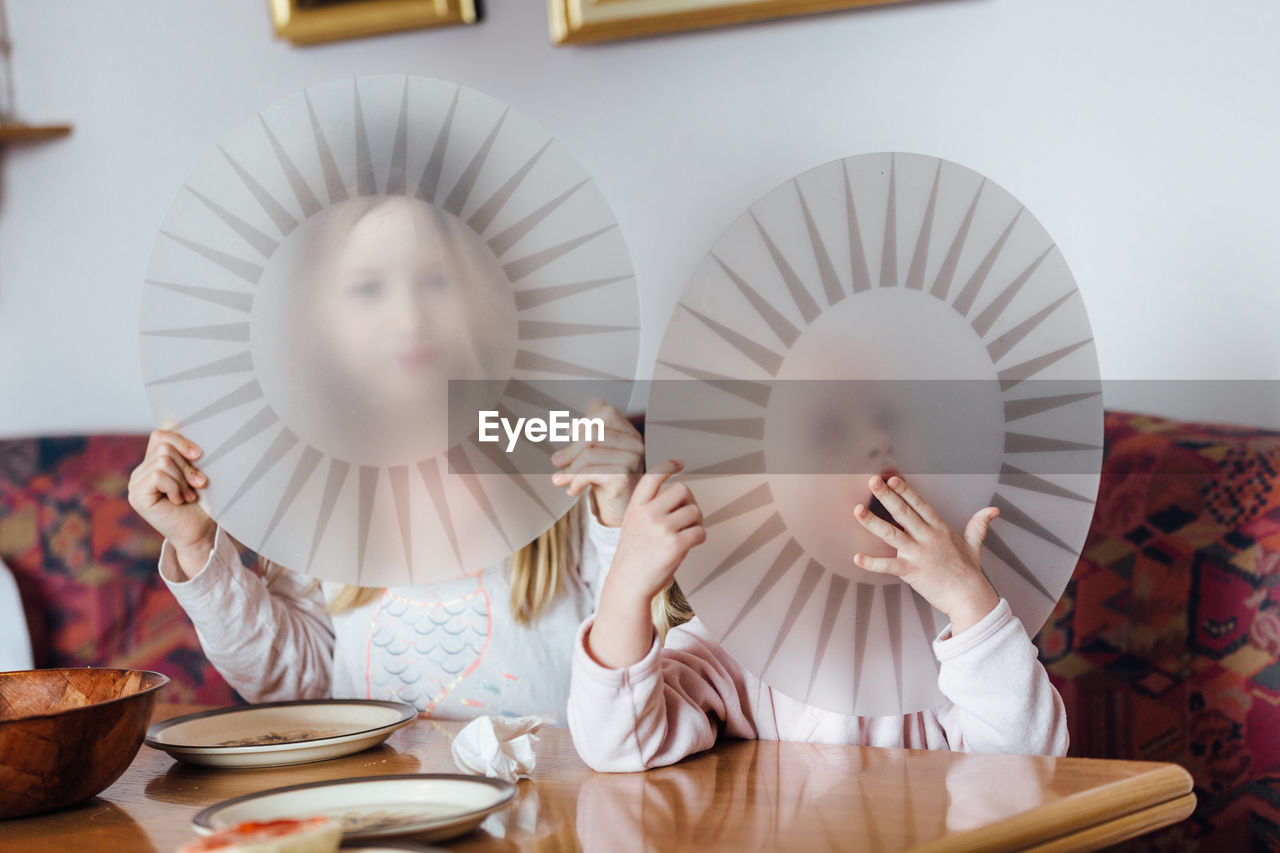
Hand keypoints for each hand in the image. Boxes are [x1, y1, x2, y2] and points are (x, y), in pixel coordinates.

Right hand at [127, 429, 215, 578]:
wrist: (202, 532)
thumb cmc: (205, 502)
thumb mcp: (199, 471)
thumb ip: (189, 451)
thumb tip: (178, 419)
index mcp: (154, 462)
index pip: (161, 434)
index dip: (181, 438)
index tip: (199, 454)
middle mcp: (141, 471)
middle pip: (164, 445)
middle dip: (187, 464)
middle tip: (199, 484)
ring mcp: (135, 483)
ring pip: (163, 460)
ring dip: (183, 479)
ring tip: (190, 495)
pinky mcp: (136, 496)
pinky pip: (158, 475)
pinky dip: (175, 487)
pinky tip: (179, 501)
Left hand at [550, 399, 643, 526]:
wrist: (619, 513)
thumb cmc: (609, 485)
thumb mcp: (598, 456)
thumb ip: (591, 437)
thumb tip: (576, 420)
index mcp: (630, 435)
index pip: (607, 413)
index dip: (585, 422)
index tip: (570, 434)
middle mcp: (635, 444)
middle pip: (594, 432)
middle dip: (571, 449)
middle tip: (557, 461)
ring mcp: (632, 460)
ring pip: (589, 453)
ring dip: (570, 470)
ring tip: (562, 479)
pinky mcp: (624, 477)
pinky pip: (590, 472)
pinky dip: (575, 481)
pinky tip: (573, 490)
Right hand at [588, 459, 705, 667]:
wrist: (628, 586)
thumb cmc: (635, 557)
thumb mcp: (634, 526)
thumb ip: (651, 509)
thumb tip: (683, 495)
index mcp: (636, 507)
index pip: (653, 477)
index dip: (668, 465)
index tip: (680, 462)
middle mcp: (648, 514)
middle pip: (683, 490)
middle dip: (690, 502)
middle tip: (688, 517)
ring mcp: (661, 529)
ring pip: (695, 511)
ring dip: (696, 522)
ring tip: (687, 534)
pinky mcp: (675, 545)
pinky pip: (700, 532)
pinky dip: (699, 537)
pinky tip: (690, 545)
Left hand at [852, 475, 999, 634]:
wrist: (969, 597)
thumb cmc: (969, 573)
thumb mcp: (974, 544)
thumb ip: (979, 525)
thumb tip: (993, 510)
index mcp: (940, 529)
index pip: (920, 505)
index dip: (906, 491)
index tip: (892, 479)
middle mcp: (928, 538)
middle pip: (904, 513)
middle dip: (887, 496)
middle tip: (872, 482)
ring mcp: (918, 554)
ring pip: (892, 534)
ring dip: (873, 522)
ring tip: (857, 510)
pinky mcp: (912, 571)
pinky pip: (889, 566)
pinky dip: (872, 563)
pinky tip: (857, 557)